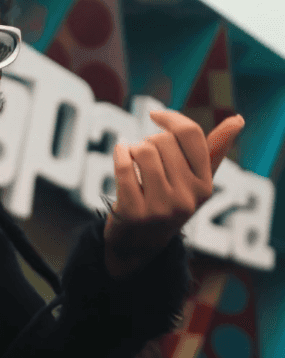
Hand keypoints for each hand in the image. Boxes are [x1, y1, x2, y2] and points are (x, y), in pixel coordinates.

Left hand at [104, 111, 244, 277]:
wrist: (138, 242)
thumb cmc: (168, 201)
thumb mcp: (194, 181)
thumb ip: (214, 150)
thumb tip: (238, 119)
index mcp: (206, 186)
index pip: (191, 135)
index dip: (171, 118)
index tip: (155, 115)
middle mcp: (188, 198)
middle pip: (162, 140)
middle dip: (149, 141)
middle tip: (145, 159)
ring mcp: (161, 208)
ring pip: (143, 150)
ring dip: (132, 148)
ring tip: (133, 159)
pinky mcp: (135, 213)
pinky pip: (123, 165)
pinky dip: (119, 153)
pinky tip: (120, 154)